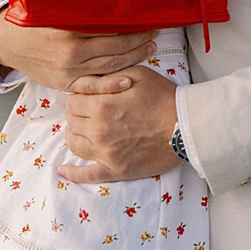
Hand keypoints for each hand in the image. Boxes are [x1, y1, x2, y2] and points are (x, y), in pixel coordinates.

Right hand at [0, 15, 155, 91]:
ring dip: (134, 56)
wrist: (8, 43)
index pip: (108, 26)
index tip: (146, 17)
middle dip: (138, 39)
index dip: (130, 23)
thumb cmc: (34, 22)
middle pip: (114, 45)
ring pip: (109, 64)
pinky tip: (130, 81)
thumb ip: (77, 3)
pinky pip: (92, 86)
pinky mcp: (65, 83)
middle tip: (154, 31)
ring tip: (150, 47)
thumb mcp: (52, 7)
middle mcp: (69, 52)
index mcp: (67, 29)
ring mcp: (68, 70)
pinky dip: (112, 85)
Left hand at [60, 67, 179, 183]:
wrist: (187, 125)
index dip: (78, 97)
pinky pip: (88, 175)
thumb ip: (110, 76)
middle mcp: (99, 131)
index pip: (72, 102)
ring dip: (76, 135)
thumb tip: (90, 79)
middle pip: (71, 122)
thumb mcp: (138, 74)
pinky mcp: (116, 169)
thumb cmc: (164, 98)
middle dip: (78, 114)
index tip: (88, 97)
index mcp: (102, 106)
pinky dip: (73, 173)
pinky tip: (64, 170)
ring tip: (85, 130)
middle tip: (91, 111)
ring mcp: (106, 153)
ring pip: (74, 144)